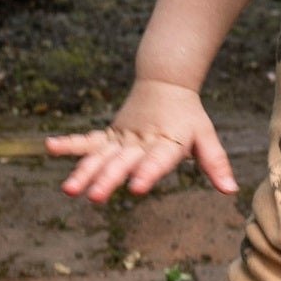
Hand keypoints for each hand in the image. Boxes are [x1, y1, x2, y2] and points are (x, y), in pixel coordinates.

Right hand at [50, 80, 237, 203]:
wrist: (166, 83)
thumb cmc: (188, 117)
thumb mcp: (206, 137)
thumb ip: (215, 163)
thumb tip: (231, 191)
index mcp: (166, 142)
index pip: (157, 160)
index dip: (147, 173)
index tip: (136, 188)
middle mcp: (141, 142)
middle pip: (123, 162)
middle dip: (108, 179)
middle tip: (95, 197)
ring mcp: (122, 139)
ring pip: (101, 156)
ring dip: (84, 171)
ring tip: (69, 189)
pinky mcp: (110, 136)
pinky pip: (87, 141)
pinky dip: (69, 144)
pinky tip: (50, 147)